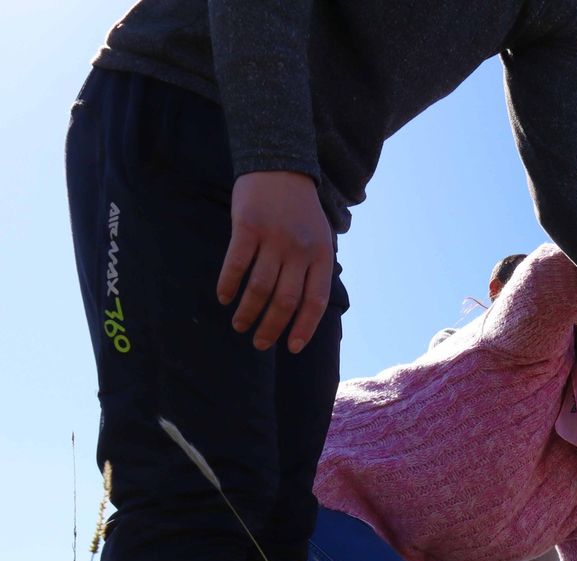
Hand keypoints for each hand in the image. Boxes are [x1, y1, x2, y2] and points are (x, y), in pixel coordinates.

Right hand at [216, 170, 333, 352]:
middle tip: (259, 343)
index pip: (315, 302)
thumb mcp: (320, 237)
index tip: (291, 348)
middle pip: (285, 301)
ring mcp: (274, 239)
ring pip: (259, 288)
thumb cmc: (300, 208)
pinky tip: (224, 298)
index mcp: (320, 256)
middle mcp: (299, 250)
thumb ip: (314, 268)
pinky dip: (229, 285)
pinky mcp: (248, 227)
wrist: (280, 165)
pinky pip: (237, 264)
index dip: (303, 328)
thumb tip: (305, 308)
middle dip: (271, 327)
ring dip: (248, 312)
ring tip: (239, 325)